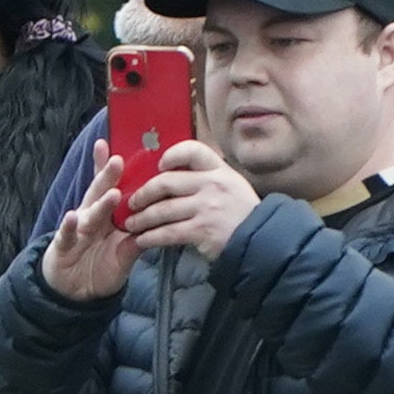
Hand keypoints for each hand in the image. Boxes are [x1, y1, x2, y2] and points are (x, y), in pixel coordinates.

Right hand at [37, 155, 136, 306]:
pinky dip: (69, 226)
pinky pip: (66, 235)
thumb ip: (137, 242)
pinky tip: (72, 217)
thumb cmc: (99, 268)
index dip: (115, 171)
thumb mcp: (123, 256)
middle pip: (100, 193)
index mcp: (106, 216)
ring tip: (112, 192)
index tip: (125, 150)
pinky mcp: (62, 245)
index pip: (112, 189)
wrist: (74, 293)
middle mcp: (90, 217)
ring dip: (100, 202)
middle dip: (108, 177)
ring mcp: (76, 229)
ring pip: (89, 212)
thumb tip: (160, 227)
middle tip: (118, 160)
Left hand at [121, 139, 258, 262]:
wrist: (262, 243)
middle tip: (133, 202)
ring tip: (131, 224)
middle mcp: (212, 185)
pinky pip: (169, 233)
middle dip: (144, 193)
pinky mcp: (202, 231)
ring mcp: (207, 208)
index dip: (171, 155)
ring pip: (163, 210)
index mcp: (219, 170)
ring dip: (142, 218)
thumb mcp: (232, 186)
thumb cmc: (243, 214)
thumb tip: (173, 174)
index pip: (192, 150)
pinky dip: (151, 237)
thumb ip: (207, 178)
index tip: (159, 166)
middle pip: (167, 182)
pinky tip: (142, 241)